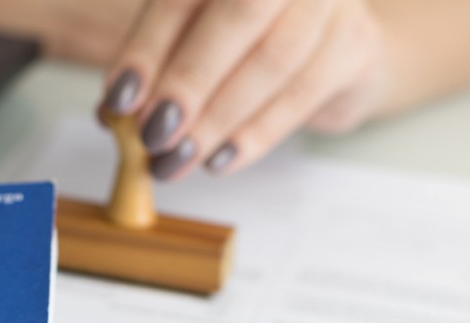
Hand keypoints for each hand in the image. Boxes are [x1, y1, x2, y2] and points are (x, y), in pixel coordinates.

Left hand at [100, 0, 388, 178]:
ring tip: (179, 160)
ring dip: (218, 119)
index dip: (147, 48)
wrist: (332, 50)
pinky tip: (220, 159)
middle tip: (153, 135)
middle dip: (189, 81)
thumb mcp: (193, 43)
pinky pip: (302, 93)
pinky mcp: (354, 43)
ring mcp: (327, 0)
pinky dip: (256, 134)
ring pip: (272, 59)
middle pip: (238, 12)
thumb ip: (158, 67)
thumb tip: (115, 113)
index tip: (119, 100)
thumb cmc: (247, 43)